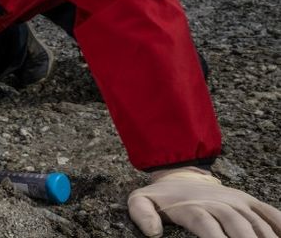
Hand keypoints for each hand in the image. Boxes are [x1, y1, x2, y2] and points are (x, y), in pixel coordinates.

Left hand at [128, 166, 280, 236]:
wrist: (180, 175)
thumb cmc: (162, 197)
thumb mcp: (140, 200)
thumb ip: (142, 214)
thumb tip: (153, 233)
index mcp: (193, 207)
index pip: (207, 225)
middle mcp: (218, 203)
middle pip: (237, 226)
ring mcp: (237, 201)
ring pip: (257, 222)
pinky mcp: (249, 201)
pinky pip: (270, 213)